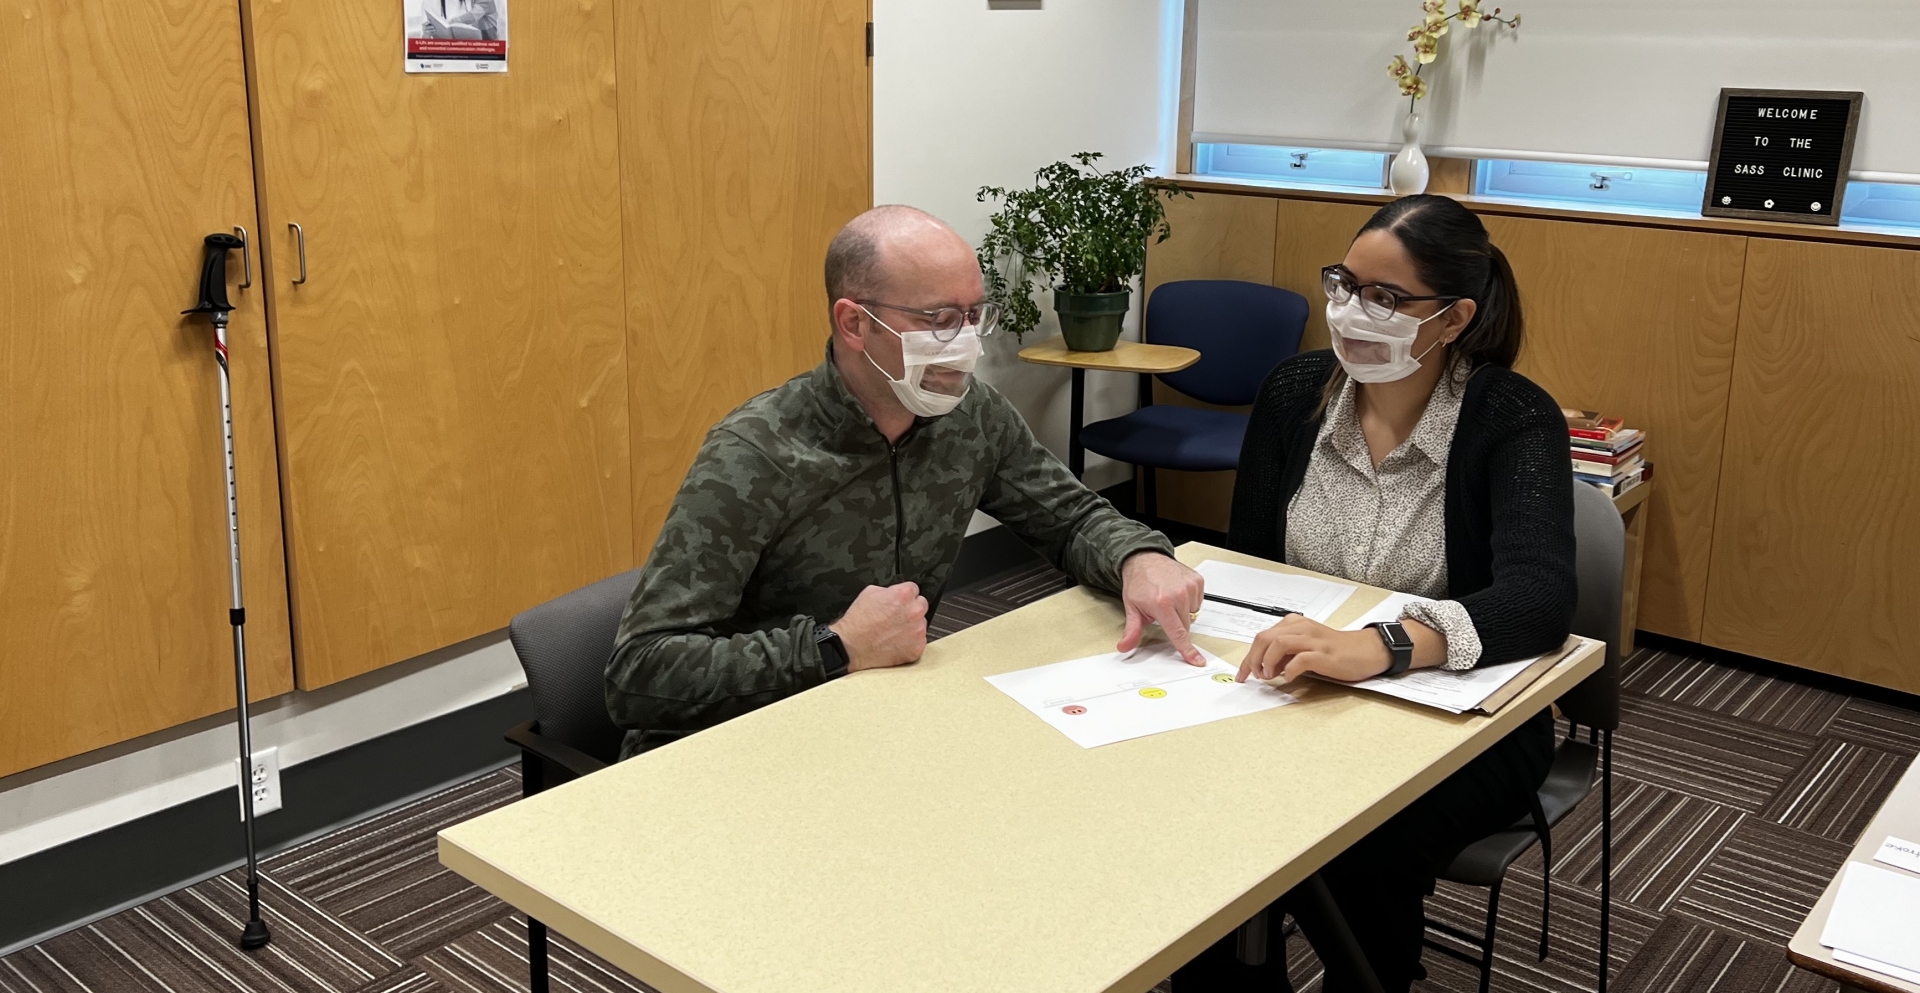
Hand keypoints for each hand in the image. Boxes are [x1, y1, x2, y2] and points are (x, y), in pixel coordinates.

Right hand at [834, 582, 927, 671]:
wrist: (852, 646)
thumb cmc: (858, 622)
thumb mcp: (869, 592)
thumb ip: (889, 590)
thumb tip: (895, 592)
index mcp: (904, 595)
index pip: (914, 589)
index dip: (904, 596)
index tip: (899, 603)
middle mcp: (914, 611)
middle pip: (921, 606)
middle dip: (910, 610)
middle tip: (896, 618)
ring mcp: (917, 631)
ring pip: (921, 625)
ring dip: (911, 627)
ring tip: (893, 632)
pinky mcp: (917, 648)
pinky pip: (919, 642)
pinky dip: (910, 643)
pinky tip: (895, 642)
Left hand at [1117, 552, 1205, 665]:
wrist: (1144, 558)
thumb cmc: (1139, 582)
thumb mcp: (1132, 608)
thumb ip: (1132, 630)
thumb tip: (1124, 646)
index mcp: (1162, 604)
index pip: (1178, 634)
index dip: (1187, 650)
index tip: (1197, 660)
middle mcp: (1178, 595)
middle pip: (1185, 626)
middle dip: (1175, 624)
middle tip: (1162, 611)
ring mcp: (1189, 587)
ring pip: (1192, 614)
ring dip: (1182, 612)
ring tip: (1169, 599)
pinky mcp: (1197, 581)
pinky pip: (1198, 602)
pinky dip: (1189, 601)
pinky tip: (1177, 592)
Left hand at [1236, 615, 1392, 683]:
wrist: (1364, 651)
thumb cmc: (1334, 650)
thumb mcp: (1304, 647)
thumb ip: (1284, 653)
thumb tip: (1263, 667)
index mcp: (1294, 624)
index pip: (1262, 637)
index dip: (1248, 657)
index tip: (1243, 674)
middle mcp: (1301, 628)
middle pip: (1265, 638)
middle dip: (1253, 659)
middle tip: (1256, 676)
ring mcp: (1313, 640)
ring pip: (1278, 644)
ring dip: (1268, 662)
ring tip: (1270, 676)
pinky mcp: (1324, 654)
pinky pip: (1300, 659)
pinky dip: (1289, 670)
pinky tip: (1289, 677)